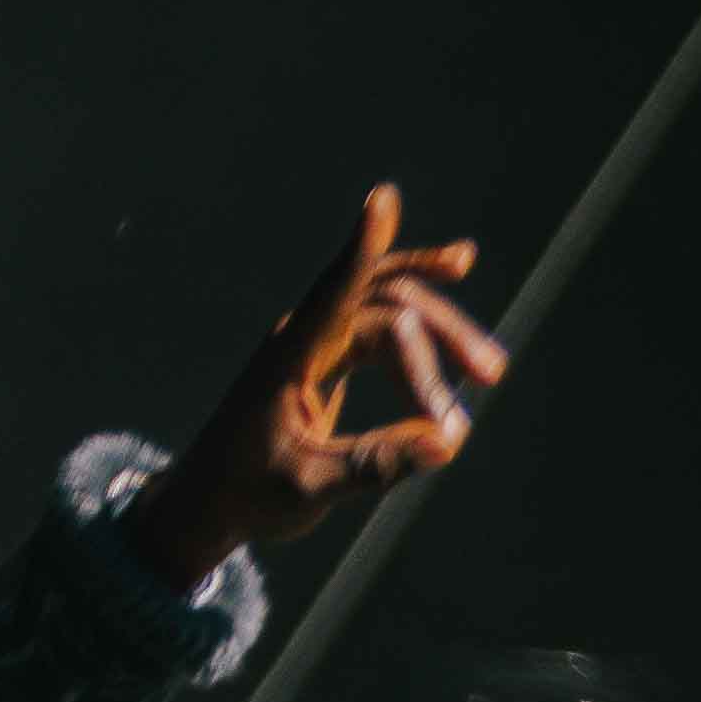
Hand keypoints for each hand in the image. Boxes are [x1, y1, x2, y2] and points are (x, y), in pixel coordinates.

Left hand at [131, 182, 507, 588]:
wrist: (210, 502)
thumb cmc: (248, 496)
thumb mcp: (310, 490)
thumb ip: (374, 465)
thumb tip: (447, 442)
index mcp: (288, 358)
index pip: (332, 294)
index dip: (361, 249)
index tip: (381, 199)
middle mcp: (303, 336)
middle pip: (388, 305)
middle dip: (443, 334)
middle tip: (491, 374)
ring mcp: (317, 341)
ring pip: (394, 313)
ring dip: (443, 335)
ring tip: (491, 372)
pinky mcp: (330, 354)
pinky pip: (385, 323)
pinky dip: (423, 327)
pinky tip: (455, 284)